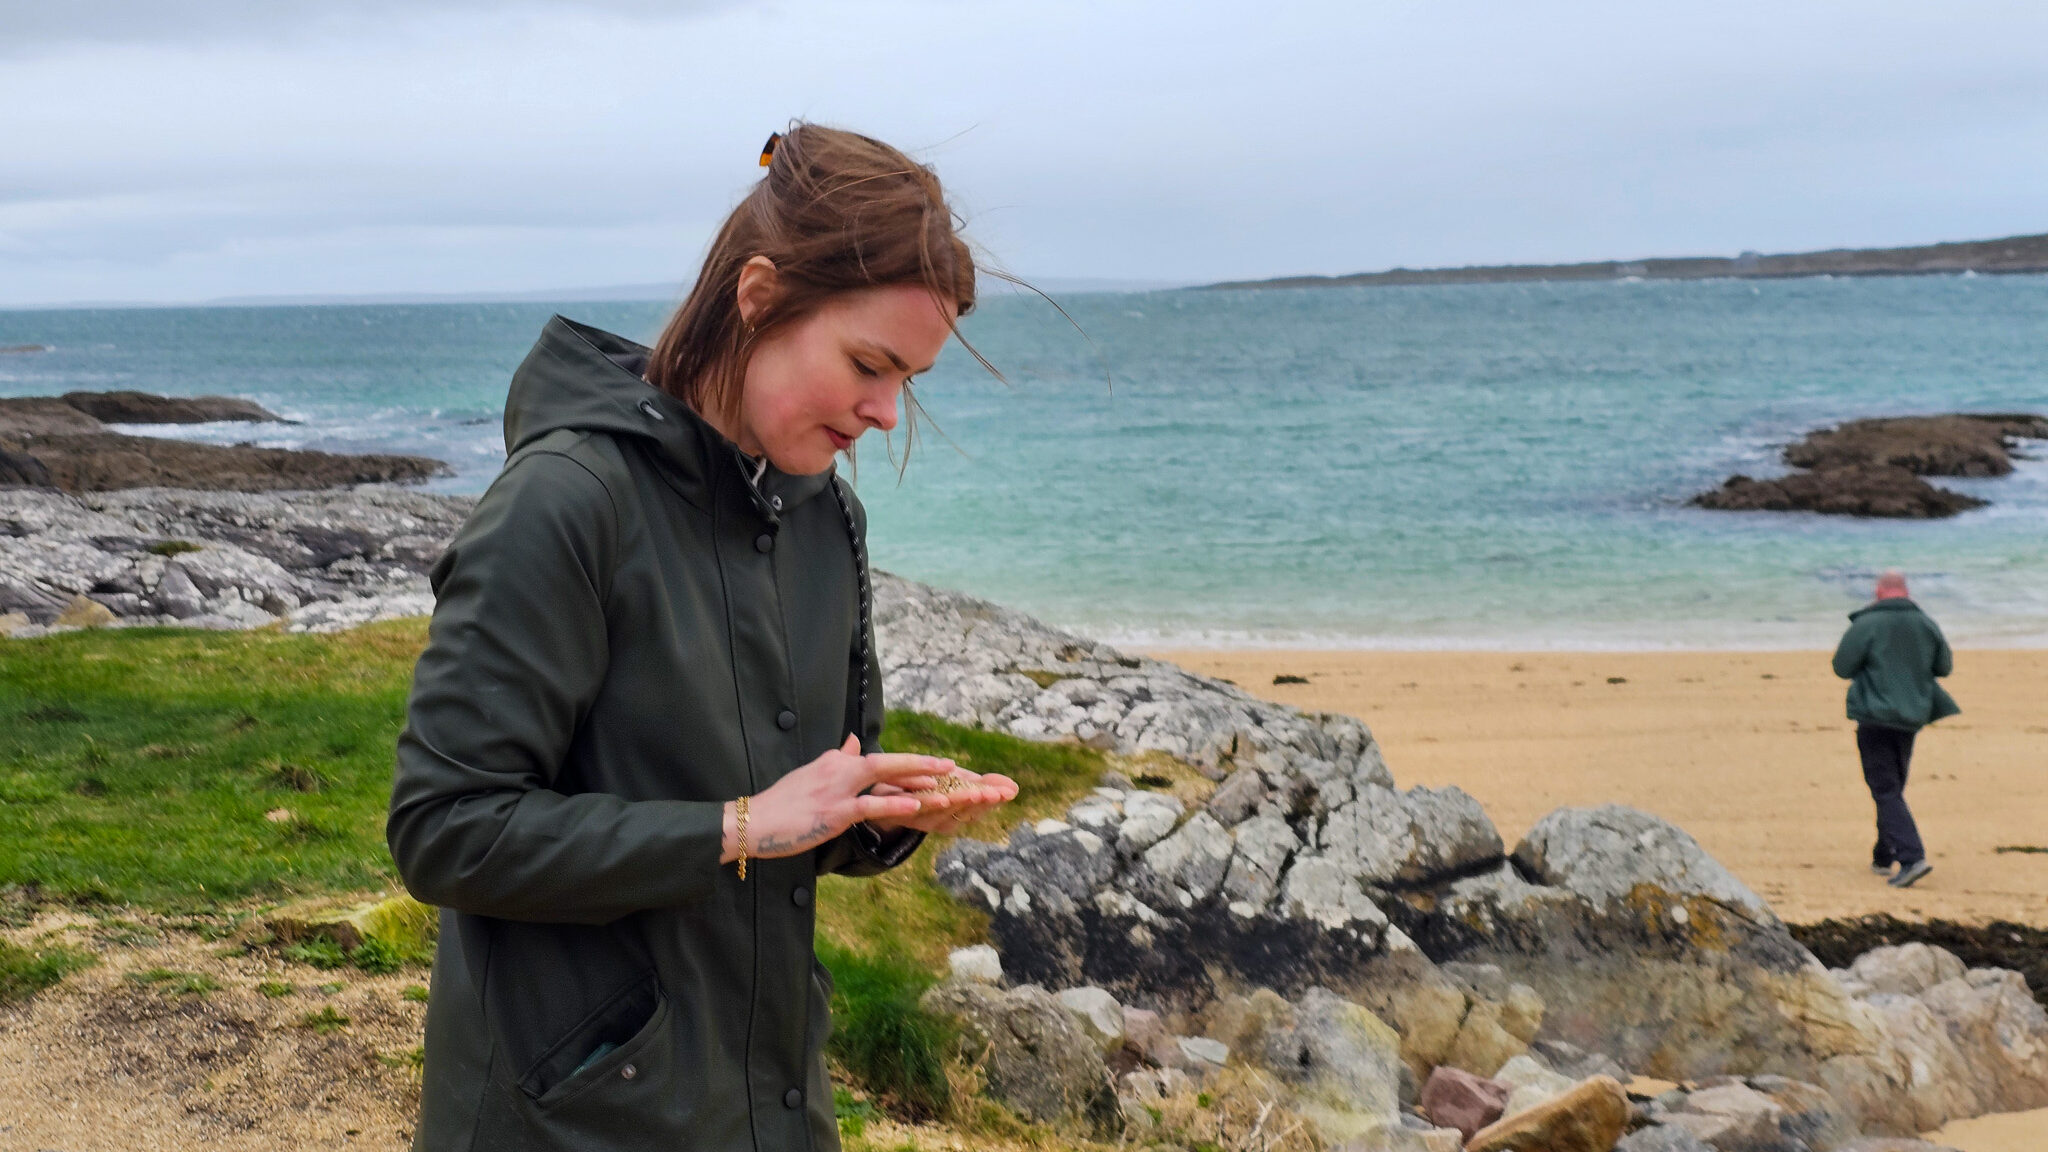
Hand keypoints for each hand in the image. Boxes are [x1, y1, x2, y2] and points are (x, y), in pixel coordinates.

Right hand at [722, 736, 949, 862]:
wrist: (753, 821)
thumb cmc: (781, 802)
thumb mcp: (810, 774)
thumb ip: (836, 758)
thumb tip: (854, 742)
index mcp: (835, 761)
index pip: (878, 760)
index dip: (908, 763)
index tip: (934, 766)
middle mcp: (838, 769)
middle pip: (887, 762)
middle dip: (920, 763)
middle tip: (950, 764)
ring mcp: (836, 790)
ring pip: (883, 779)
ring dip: (915, 781)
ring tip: (944, 784)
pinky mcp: (833, 813)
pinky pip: (869, 806)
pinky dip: (893, 804)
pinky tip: (915, 805)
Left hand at [864, 764, 1018, 834]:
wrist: (882, 792)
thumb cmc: (924, 787)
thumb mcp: (955, 782)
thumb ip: (981, 784)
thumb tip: (1015, 787)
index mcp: (956, 814)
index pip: (979, 808)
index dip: (993, 800)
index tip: (1009, 791)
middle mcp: (941, 821)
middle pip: (964, 814)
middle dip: (980, 802)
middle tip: (996, 793)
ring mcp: (921, 819)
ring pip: (944, 813)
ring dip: (960, 803)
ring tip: (976, 793)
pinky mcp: (902, 814)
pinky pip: (918, 810)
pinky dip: (932, 804)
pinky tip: (943, 797)